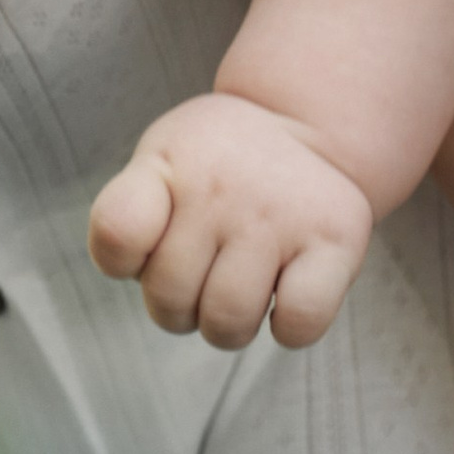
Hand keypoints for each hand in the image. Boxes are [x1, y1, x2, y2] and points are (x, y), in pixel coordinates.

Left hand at [87, 92, 373, 348]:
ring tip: (239, 286)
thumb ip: (130, 214)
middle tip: (203, 272)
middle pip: (168, 299)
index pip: (117, 233)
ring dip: (227, 325)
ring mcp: (280, 215)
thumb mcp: (161, 159)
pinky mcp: (336, 242)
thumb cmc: (218, 164)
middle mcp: (222, 188)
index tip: (148, 248)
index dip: (125, 263)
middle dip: (178, 306)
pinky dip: (288, 327)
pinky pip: (298, 324)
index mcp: (168, 164)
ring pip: (228, 323)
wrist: (307, 126)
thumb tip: (143, 278)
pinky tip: (285, 292)